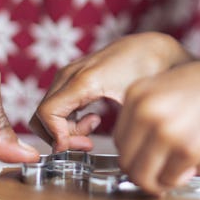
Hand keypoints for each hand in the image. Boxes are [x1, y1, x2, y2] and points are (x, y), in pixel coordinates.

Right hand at [29, 33, 193, 151]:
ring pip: (48, 111)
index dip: (58, 137)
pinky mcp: (75, 76)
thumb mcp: (133, 103)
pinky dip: (69, 119)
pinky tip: (94, 120)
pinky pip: (58, 103)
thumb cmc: (148, 71)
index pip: (46, 113)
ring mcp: (70, 73)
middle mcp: (70, 73)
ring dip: (66, 129)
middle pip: (42, 115)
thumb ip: (115, 127)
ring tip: (94, 129)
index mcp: (83, 79)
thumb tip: (107, 150)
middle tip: (88, 143)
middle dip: (61, 136)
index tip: (83, 146)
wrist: (156, 49)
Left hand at [114, 53, 199, 194]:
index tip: (152, 160)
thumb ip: (151, 116)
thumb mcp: (171, 87)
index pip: (119, 139)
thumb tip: (135, 155)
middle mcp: (145, 109)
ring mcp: (164, 128)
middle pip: (126, 160)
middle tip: (166, 173)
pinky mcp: (186, 147)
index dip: (136, 156)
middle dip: (145, 173)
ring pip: (143, 175)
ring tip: (180, 171)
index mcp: (138, 92)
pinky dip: (180, 180)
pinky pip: (170, 179)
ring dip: (161, 181)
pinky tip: (194, 166)